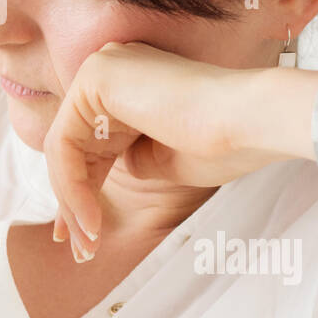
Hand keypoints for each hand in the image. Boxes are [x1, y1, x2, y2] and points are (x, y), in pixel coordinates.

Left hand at [42, 42, 290, 260]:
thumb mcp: (160, 160)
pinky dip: (73, 187)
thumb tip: (97, 172)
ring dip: (73, 202)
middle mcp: (111, 68)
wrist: (252, 122)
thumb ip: (126, 158)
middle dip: (72, 203)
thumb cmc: (223, 144)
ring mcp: (102, 67)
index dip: (80, 192)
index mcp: (129, 83)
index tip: (84, 237)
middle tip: (80, 249)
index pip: (89, 144)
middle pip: (74, 145)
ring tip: (89, 244)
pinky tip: (91, 221)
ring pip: (64, 147)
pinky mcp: (97, 77)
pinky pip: (65, 142)